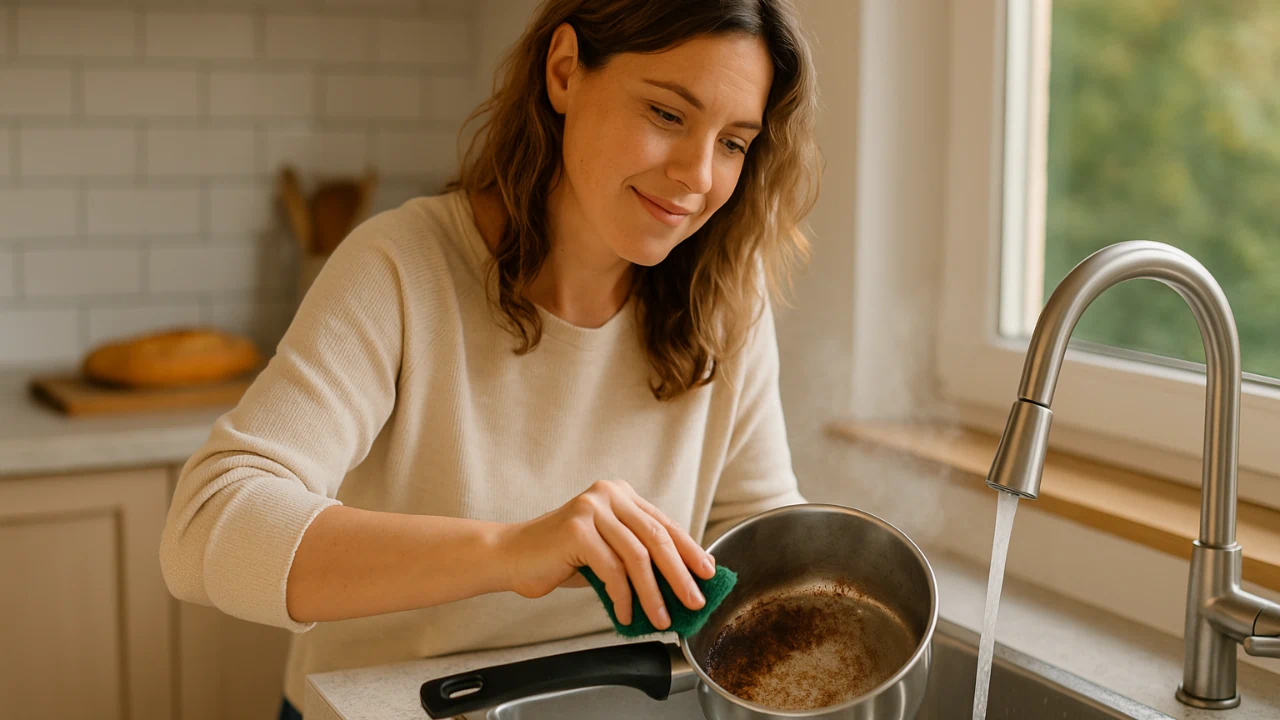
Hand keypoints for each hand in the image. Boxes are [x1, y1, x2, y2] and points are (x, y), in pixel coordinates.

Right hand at [495, 479, 716, 630]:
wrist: (512, 556)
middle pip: (657, 537)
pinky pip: (611, 569)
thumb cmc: (560, 558)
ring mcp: (592, 508)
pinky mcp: (576, 529)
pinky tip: (626, 615)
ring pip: (637, 556)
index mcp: (620, 495)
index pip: (664, 524)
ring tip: (662, 618)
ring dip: (654, 593)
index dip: (689, 550)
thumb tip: (682, 581)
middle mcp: (609, 494)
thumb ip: (638, 557)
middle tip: (695, 600)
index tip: (708, 574)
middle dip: (680, 573)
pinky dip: (623, 597)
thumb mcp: (607, 553)